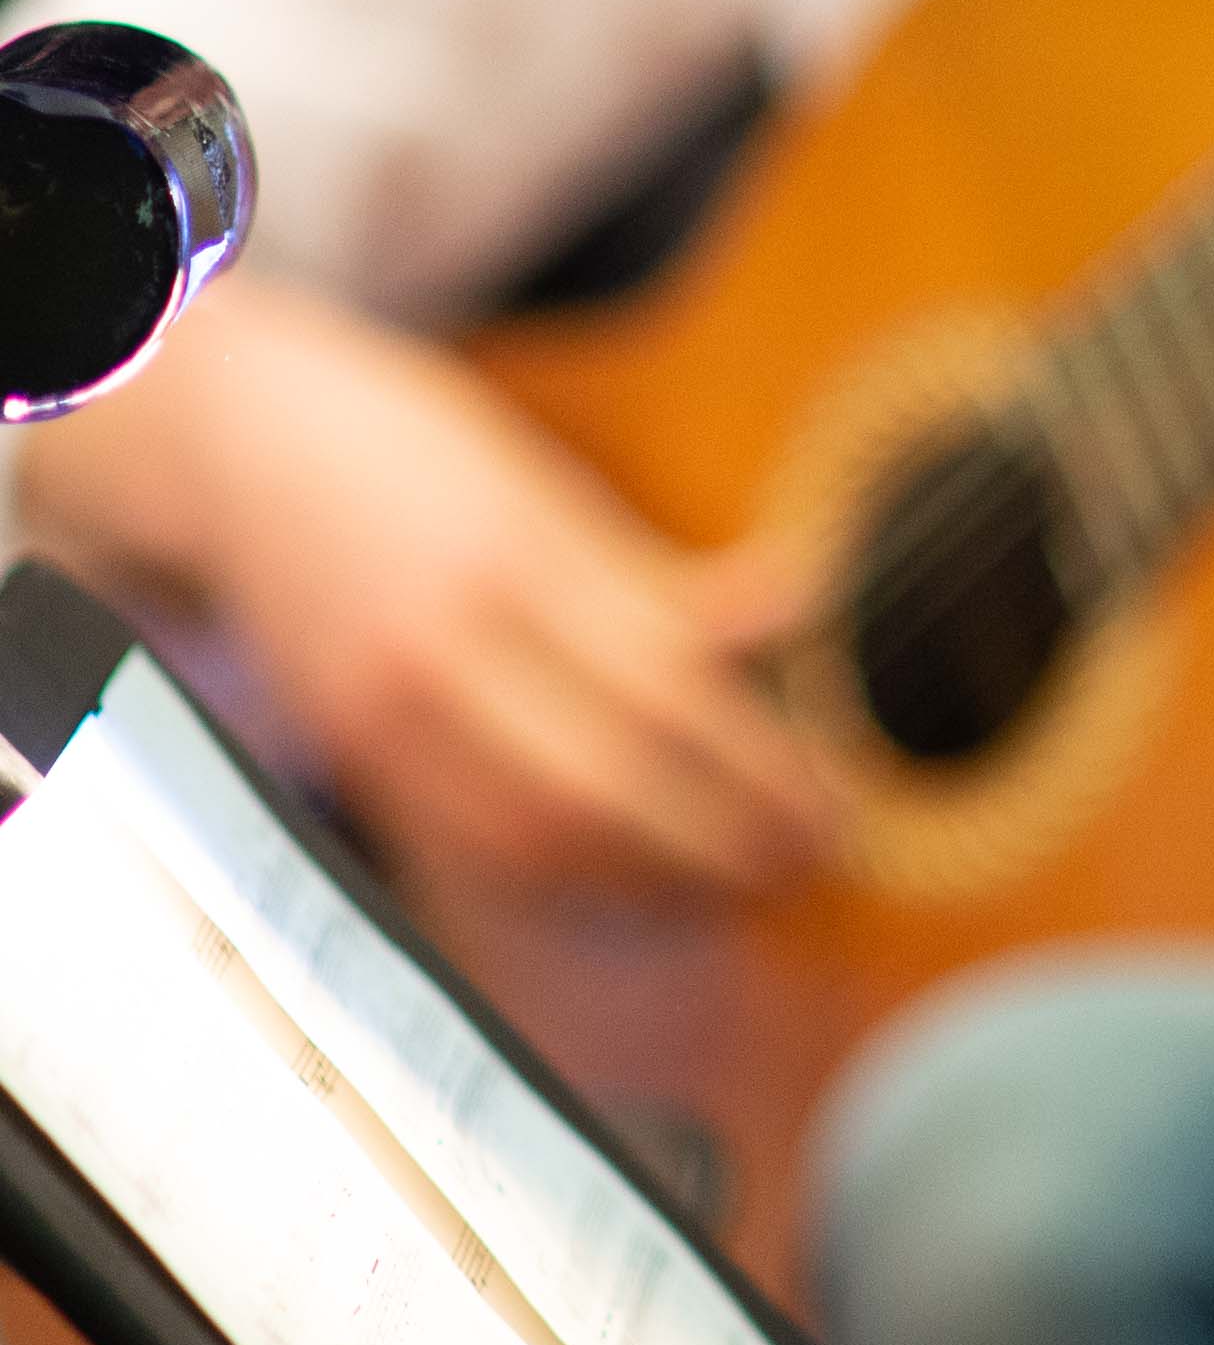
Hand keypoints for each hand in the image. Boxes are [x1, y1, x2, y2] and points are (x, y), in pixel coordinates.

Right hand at [27, 274, 834, 900]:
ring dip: (648, 883)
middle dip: (718, 844)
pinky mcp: (348, 760)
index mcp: (510, 564)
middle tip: (810, 858)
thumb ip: (665, 576)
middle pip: (597, 787)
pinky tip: (638, 887)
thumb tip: (802, 606)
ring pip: (526, 840)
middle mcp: (436, 651)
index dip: (760, 764)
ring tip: (743, 884)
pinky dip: (564, 883)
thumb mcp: (552, 487)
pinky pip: (467, 851)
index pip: (664, 690)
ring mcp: (378, 717)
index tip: (835, 797)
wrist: (248, 456)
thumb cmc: (427, 459)